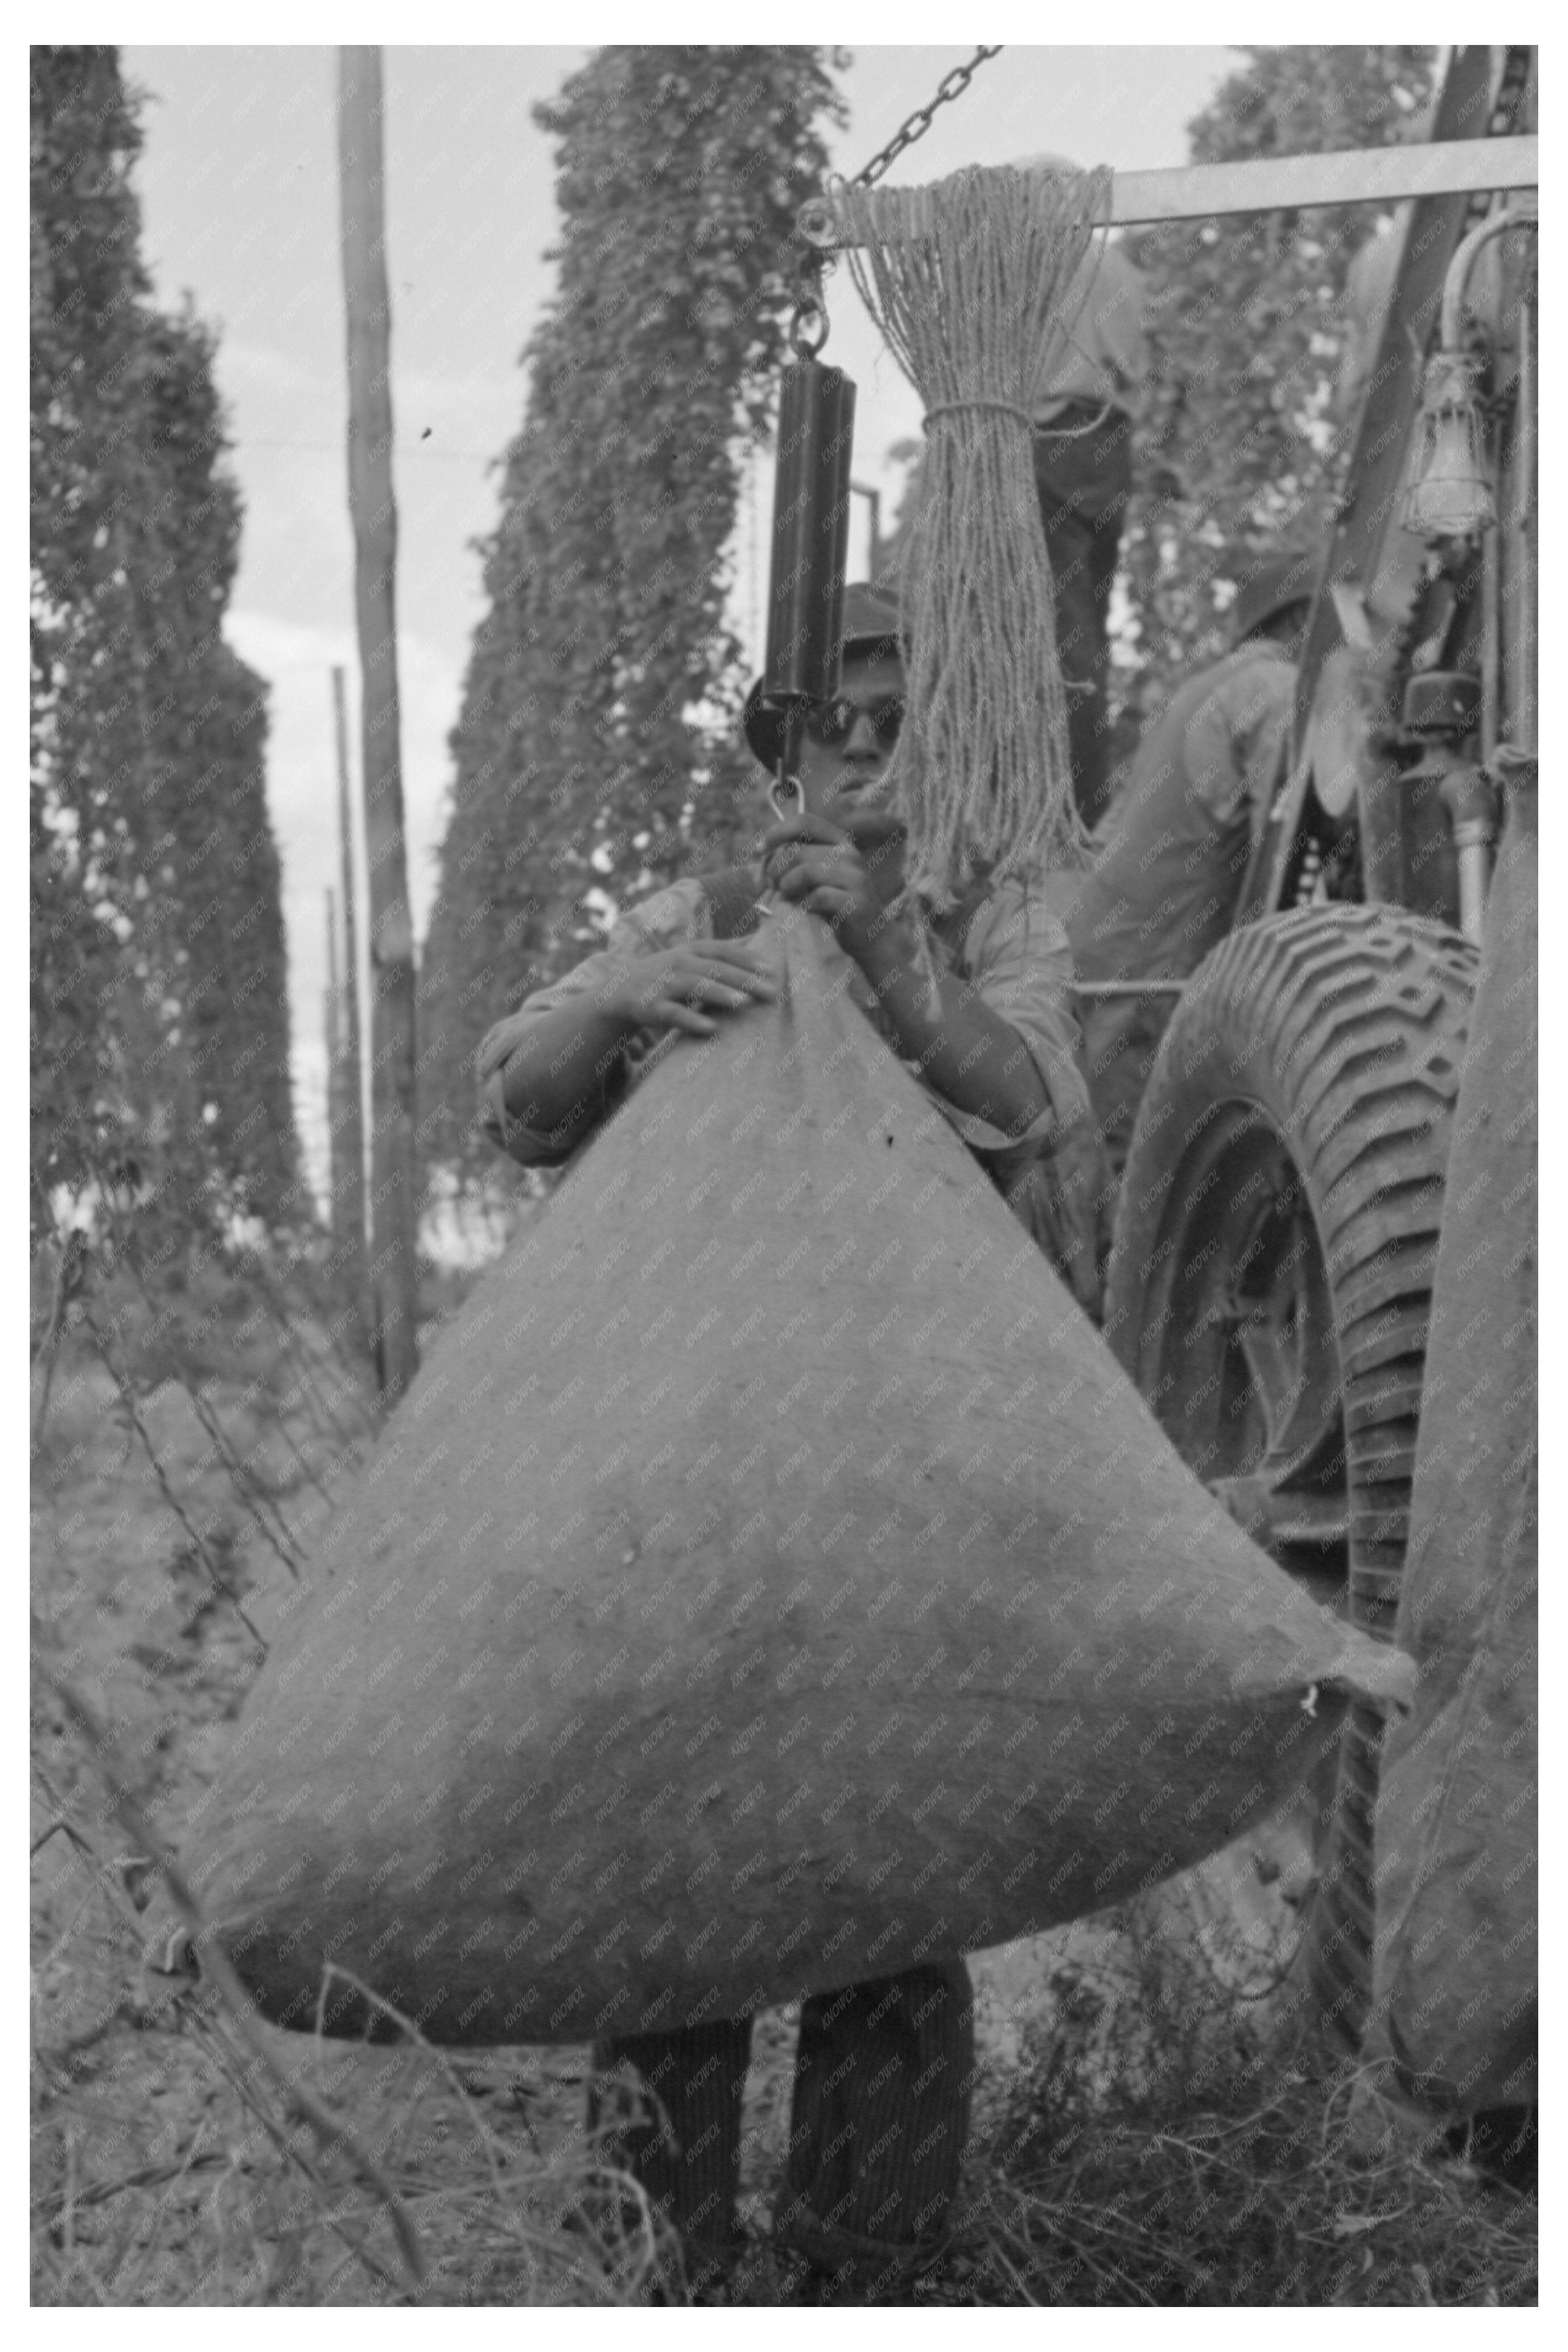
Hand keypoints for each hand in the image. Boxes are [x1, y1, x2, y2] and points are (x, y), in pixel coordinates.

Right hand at [600, 941, 776, 1038]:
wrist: (623, 990)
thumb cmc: (670, 974)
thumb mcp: (693, 956)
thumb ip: (723, 951)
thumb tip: (758, 938)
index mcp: (692, 950)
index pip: (723, 950)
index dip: (746, 958)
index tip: (771, 970)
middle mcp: (680, 963)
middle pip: (715, 968)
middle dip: (744, 979)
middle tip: (770, 991)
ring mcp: (665, 984)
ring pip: (696, 986)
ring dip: (721, 994)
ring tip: (744, 1003)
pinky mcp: (653, 1007)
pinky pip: (674, 1013)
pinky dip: (692, 1020)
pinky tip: (712, 1028)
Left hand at [761, 809, 906, 965]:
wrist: (871, 940)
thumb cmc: (835, 908)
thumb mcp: (815, 878)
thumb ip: (792, 863)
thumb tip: (759, 857)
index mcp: (839, 842)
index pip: (804, 822)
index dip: (776, 833)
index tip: (759, 851)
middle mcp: (850, 854)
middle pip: (797, 850)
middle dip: (775, 870)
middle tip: (772, 887)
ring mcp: (856, 877)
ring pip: (806, 871)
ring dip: (787, 887)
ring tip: (786, 899)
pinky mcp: (857, 902)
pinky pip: (819, 896)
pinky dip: (804, 905)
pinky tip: (805, 911)